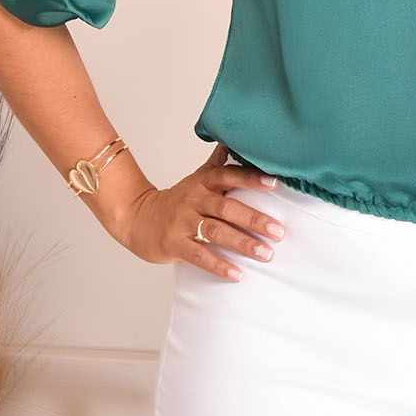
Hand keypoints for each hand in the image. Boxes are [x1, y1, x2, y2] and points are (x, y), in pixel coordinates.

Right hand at [119, 143, 285, 279]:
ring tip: (266, 253)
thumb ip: (216, 164)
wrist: (136, 218)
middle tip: (279, 231)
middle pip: (227, 208)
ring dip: (243, 243)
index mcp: (203, 183)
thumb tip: (230, 141)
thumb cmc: (175, 201)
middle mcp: (194, 200)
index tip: (275, 184)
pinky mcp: (174, 244)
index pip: (229, 176)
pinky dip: (219, 265)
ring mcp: (183, 222)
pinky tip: (237, 274)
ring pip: (216, 232)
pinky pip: (199, 256)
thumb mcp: (195, 179)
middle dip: (255, 220)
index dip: (252, 179)